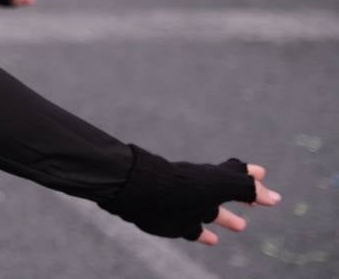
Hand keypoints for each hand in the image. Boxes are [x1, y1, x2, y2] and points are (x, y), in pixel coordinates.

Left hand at [101, 146, 278, 242]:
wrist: (142, 192)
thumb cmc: (182, 185)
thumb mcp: (220, 183)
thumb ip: (246, 187)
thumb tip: (272, 197)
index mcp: (212, 177)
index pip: (235, 173)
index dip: (250, 175)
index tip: (262, 173)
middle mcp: (201, 191)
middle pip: (226, 193)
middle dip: (241, 196)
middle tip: (256, 202)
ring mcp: (189, 207)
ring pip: (212, 213)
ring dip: (226, 218)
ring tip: (242, 226)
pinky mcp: (176, 223)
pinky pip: (194, 231)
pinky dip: (204, 236)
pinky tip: (212, 240)